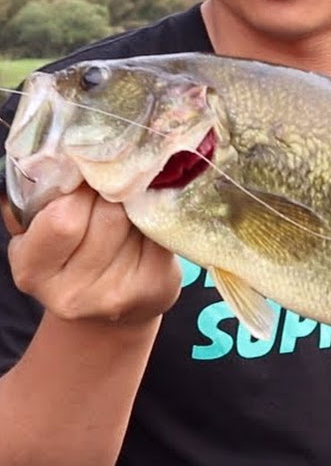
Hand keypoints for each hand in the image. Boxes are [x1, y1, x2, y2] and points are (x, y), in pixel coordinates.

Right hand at [4, 185, 181, 325]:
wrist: (107, 310)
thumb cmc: (72, 253)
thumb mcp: (41, 230)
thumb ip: (47, 199)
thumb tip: (71, 155)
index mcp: (32, 270)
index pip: (63, 218)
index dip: (79, 189)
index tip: (86, 177)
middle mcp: (71, 292)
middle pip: (108, 215)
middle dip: (113, 192)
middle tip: (114, 187)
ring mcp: (116, 294)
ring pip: (138, 221)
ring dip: (136, 204)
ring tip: (129, 207)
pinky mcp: (154, 288)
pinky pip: (162, 233)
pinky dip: (157, 219)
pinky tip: (147, 224)